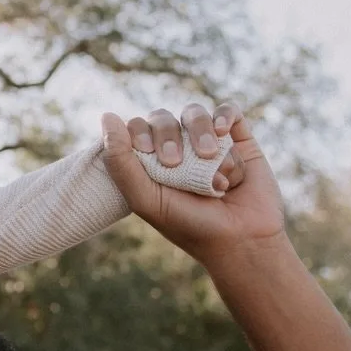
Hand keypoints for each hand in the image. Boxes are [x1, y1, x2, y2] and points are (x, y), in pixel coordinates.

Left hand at [102, 101, 285, 264]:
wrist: (242, 239)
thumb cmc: (189, 225)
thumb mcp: (146, 199)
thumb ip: (120, 162)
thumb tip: (108, 116)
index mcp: (149, 164)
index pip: (135, 129)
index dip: (139, 133)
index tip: (146, 152)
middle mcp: (177, 150)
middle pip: (162, 118)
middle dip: (167, 135)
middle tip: (175, 162)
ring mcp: (207, 143)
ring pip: (194, 114)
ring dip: (199, 131)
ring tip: (209, 157)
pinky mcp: (238, 140)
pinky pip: (228, 111)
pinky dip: (223, 115)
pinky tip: (222, 131)